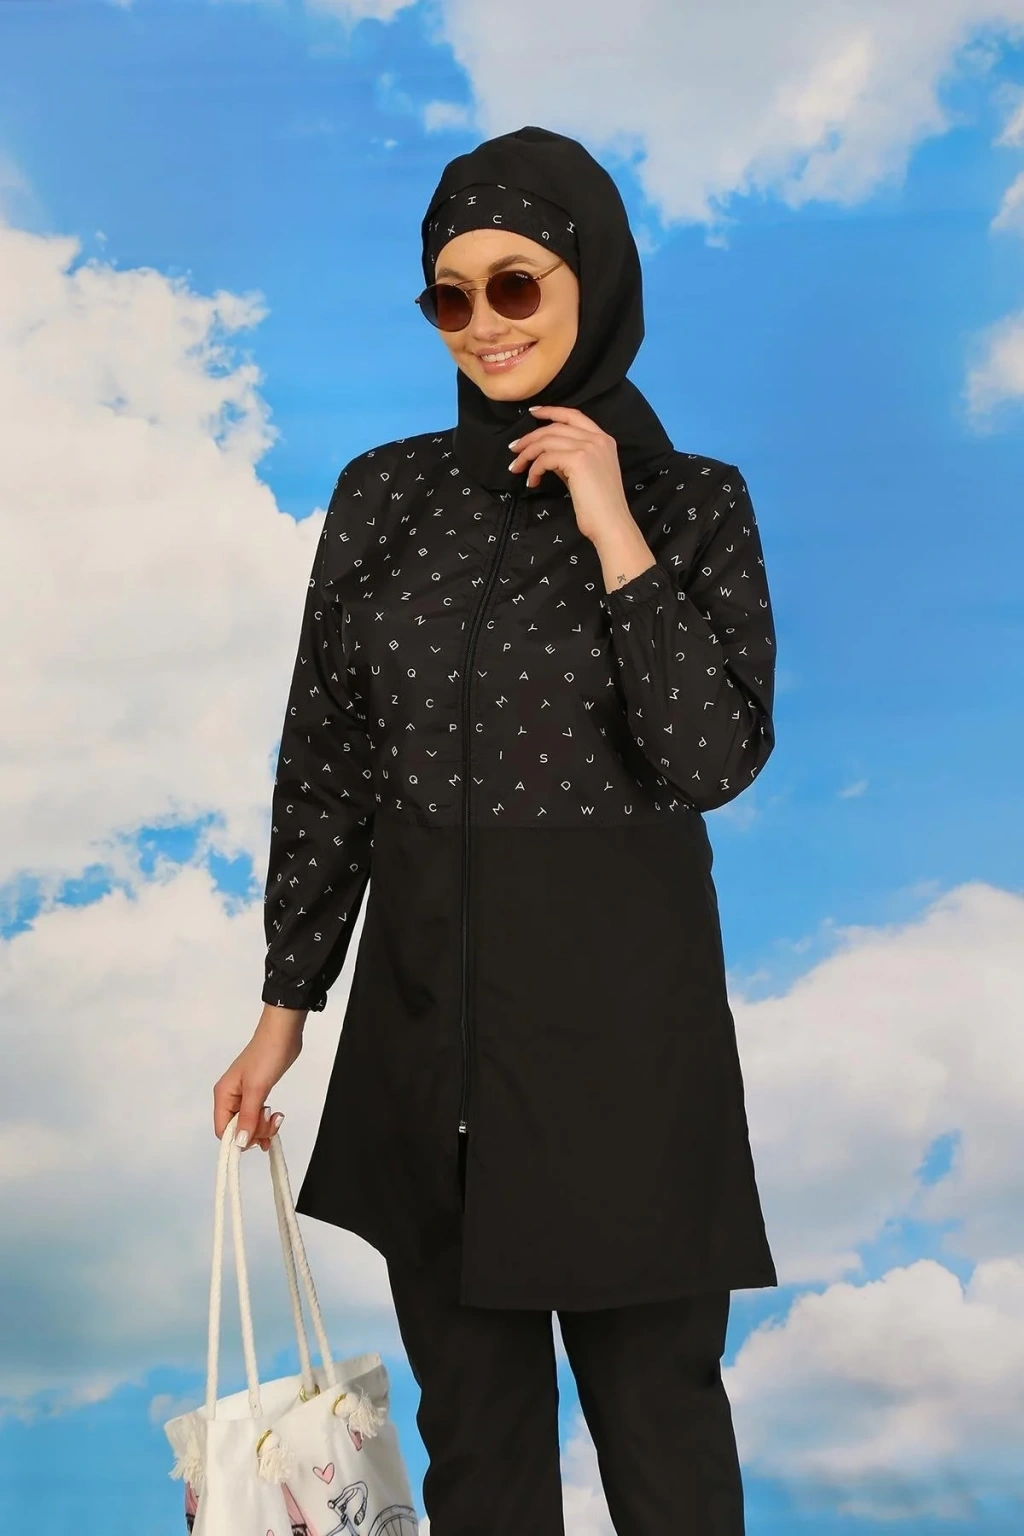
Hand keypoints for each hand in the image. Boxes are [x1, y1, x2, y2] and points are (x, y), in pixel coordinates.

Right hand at [213, 1005, 305, 1151]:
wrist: (283, 1034)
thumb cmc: (267, 1055)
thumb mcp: (257, 1089)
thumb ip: (248, 1117)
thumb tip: (240, 1142)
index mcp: (224, 1094)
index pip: (222, 1129)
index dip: (238, 1138)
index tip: (256, 1138)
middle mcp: (231, 1096)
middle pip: (237, 1128)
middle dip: (254, 1131)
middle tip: (271, 1123)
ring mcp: (244, 1094)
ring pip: (249, 1123)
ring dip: (263, 1126)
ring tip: (277, 1117)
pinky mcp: (258, 1092)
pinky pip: (258, 1115)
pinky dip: (267, 1120)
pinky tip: (277, 1117)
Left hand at [508, 405, 632, 544]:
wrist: (611, 524)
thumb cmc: (598, 506)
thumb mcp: (584, 474)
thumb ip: (569, 459)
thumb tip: (546, 455)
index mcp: (603, 439)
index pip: (573, 415)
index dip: (551, 411)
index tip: (532, 413)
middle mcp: (597, 439)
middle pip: (555, 428)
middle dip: (530, 438)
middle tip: (514, 450)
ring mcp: (588, 447)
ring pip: (546, 441)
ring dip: (527, 454)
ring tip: (517, 468)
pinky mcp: (577, 460)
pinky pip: (545, 458)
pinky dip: (534, 469)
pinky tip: (533, 482)